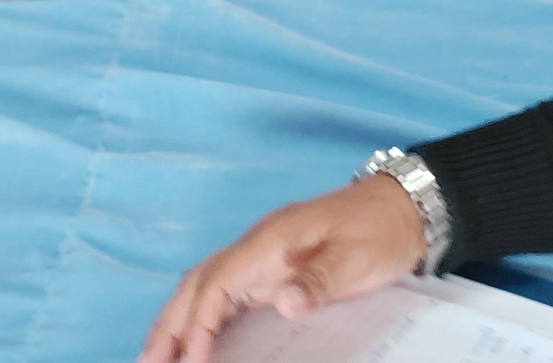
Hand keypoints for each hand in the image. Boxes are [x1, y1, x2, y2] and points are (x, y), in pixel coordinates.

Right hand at [139, 177, 425, 362]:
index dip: (199, 322)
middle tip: (148, 362)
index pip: (218, 281)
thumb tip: (283, 304)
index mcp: (272, 238)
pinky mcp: (275, 266)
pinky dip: (204, 313)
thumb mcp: (356, 257)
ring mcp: (265, 254)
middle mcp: (259, 244)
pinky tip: (198, 336)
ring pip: (206, 285)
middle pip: (199, 282)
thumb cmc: (380, 228)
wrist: (404, 206)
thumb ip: (319, 280)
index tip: (192, 360)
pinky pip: (227, 291)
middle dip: (170, 322)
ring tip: (158, 355)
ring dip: (180, 318)